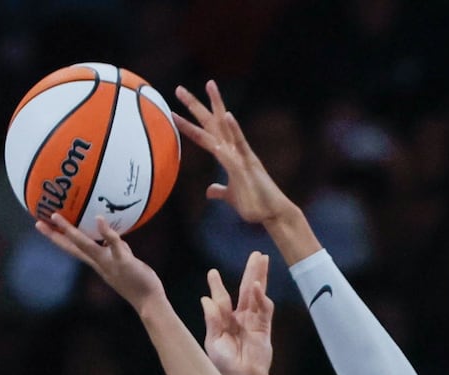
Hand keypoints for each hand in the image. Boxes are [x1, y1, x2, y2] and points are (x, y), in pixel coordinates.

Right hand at [35, 214, 162, 309]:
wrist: (149, 302)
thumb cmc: (138, 283)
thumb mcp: (125, 262)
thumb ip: (118, 250)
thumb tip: (113, 238)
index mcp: (98, 263)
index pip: (74, 250)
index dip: (58, 239)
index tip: (43, 227)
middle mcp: (100, 263)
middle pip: (74, 247)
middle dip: (55, 235)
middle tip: (39, 221)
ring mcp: (110, 263)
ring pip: (87, 246)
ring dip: (71, 232)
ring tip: (57, 216)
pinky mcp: (124, 262)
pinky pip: (114, 245)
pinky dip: (107, 233)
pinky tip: (99, 219)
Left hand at [173, 81, 296, 224]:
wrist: (273, 213)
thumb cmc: (254, 205)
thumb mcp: (231, 196)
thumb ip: (220, 190)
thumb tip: (210, 191)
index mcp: (229, 156)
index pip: (205, 135)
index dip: (190, 122)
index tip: (175, 108)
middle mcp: (234, 150)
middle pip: (212, 123)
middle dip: (195, 106)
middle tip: (179, 89)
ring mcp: (242, 155)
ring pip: (226, 127)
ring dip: (218, 107)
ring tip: (209, 86)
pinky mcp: (249, 165)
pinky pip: (240, 145)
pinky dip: (234, 130)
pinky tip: (228, 116)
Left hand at [202, 251, 274, 374]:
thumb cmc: (226, 366)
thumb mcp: (213, 342)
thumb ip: (212, 321)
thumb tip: (205, 299)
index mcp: (225, 321)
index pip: (222, 299)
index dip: (217, 286)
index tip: (212, 272)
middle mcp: (241, 318)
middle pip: (244, 290)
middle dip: (250, 271)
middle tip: (256, 254)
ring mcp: (254, 322)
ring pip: (257, 294)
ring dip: (259, 277)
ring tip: (262, 260)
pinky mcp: (264, 328)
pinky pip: (264, 309)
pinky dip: (260, 297)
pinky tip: (256, 286)